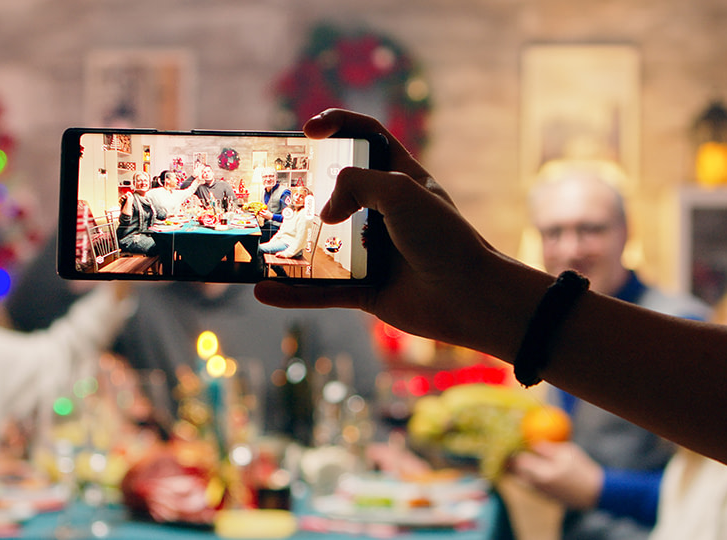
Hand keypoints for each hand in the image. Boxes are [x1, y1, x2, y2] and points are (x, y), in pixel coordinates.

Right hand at [254, 109, 549, 356]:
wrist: (470, 298)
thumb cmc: (444, 238)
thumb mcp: (401, 190)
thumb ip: (356, 184)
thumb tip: (325, 213)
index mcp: (403, 178)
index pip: (369, 137)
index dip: (339, 126)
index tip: (309, 130)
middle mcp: (386, 212)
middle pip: (336, 191)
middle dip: (302, 191)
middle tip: (271, 189)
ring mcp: (374, 252)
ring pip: (322, 245)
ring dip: (289, 245)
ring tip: (256, 241)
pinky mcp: (367, 290)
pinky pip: (322, 290)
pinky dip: (293, 292)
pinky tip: (263, 290)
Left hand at [507, 441, 602, 509]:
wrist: (595, 492)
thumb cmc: (582, 469)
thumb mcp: (567, 452)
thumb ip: (547, 448)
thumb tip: (530, 441)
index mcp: (543, 473)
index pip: (519, 460)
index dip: (513, 450)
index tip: (512, 441)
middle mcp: (538, 485)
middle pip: (514, 472)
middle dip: (511, 460)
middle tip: (511, 450)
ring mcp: (539, 493)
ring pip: (519, 480)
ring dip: (516, 470)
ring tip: (519, 458)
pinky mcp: (543, 497)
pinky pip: (527, 486)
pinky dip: (524, 477)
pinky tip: (529, 468)